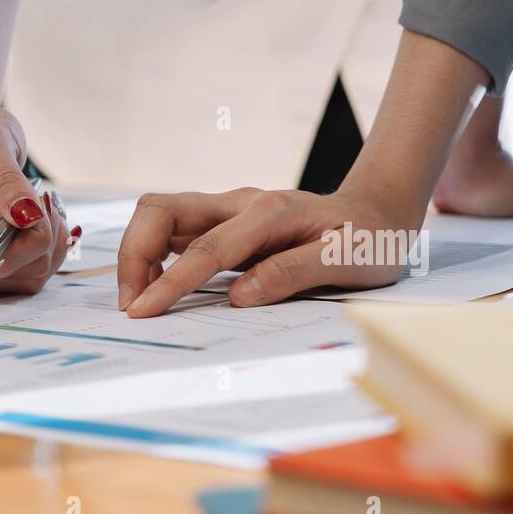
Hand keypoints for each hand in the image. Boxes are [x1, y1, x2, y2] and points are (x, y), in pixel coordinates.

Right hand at [0, 104, 75, 294]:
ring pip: (30, 279)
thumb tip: (26, 219)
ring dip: (48, 244)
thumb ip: (6, 179)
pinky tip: (31, 227)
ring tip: (32, 208)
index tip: (37, 199)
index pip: (1, 254)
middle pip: (19, 270)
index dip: (35, 234)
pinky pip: (28, 282)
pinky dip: (43, 254)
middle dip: (44, 235)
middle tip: (36, 197)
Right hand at [117, 187, 416, 316]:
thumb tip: (240, 296)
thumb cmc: (369, 239)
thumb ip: (294, 274)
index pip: (206, 249)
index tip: (142, 310)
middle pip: (162, 210)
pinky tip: (158, 286)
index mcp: (270, 212)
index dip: (170, 281)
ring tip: (140, 300)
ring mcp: (230, 210)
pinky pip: (175, 231)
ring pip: (161, 215)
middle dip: (134, 255)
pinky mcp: (225, 222)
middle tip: (133, 305)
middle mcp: (242, 203)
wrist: (379, 211)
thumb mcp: (348, 260)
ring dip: (138, 253)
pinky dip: (154, 255)